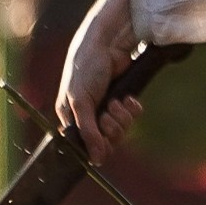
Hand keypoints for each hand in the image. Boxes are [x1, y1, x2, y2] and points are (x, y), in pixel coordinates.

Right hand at [56, 0, 144, 160]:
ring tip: (116, 102)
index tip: (102, 137)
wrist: (106, 45)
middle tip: (107, 114)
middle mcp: (90, 115)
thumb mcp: (81, 102)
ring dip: (122, 117)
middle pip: (108, 139)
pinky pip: (133, 115)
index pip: (88, 145)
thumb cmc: (85, 69)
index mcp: (72, 118)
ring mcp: (108, 107)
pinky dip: (132, 108)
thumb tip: (95, 160)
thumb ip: (88, 131)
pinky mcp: (123, 98)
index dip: (98, 144)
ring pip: (122, 128)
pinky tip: (127, 98)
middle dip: (112, 128)